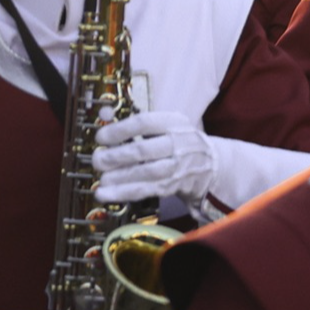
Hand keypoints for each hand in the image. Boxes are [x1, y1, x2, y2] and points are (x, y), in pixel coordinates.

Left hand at [92, 111, 215, 204]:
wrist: (212, 164)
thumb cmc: (179, 141)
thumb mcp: (165, 125)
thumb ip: (135, 123)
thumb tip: (103, 115)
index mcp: (175, 123)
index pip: (144, 123)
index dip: (119, 131)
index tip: (101, 138)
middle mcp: (179, 143)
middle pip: (144, 151)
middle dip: (116, 157)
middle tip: (98, 160)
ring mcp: (179, 166)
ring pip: (146, 173)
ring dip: (119, 177)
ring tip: (101, 179)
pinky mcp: (174, 185)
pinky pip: (146, 190)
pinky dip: (123, 193)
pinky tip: (105, 194)